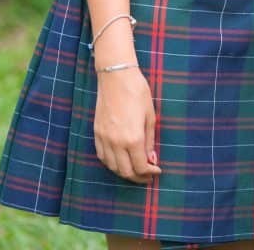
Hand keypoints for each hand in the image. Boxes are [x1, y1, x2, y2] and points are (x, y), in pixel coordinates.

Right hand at [94, 67, 160, 183]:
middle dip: (138, 177)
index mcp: (133, 138)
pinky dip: (112, 163)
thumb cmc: (137, 92)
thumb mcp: (150, 115)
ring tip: (135, 169)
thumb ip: (150, 140)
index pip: (140, 167)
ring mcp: (104, 139)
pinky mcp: (96, 133)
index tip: (156, 171)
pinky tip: (120, 160)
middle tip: (147, 175)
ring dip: (124, 172)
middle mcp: (116, 143)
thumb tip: (151, 159)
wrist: (116, 76)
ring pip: (112, 167)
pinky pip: (102, 156)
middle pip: (126, 171)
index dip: (150, 173)